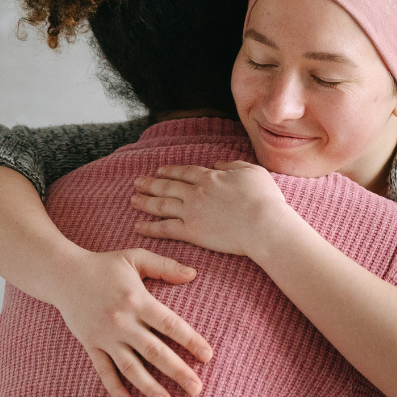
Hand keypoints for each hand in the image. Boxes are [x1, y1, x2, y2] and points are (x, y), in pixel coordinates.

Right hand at [50, 247, 213, 396]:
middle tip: (197, 389)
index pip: (170, 324)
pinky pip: (103, 370)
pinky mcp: (91, 345)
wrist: (62, 274)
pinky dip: (114, 388)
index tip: (208, 356)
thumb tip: (194, 274)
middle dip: (177, 371)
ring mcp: (105, 336)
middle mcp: (123, 322)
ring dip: (149, 387)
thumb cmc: (104, 265)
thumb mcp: (136, 257)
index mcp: (138, 300)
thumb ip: (166, 266)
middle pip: (154, 351)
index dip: (191, 341)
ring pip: (130, 366)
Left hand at [131, 161, 295, 258]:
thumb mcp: (253, 171)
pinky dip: (150, 227)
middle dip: (150, 183)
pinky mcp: (191, 232)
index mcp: (211, 177)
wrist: (263, 224)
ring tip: (133, 200)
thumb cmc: (264, 198)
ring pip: (161, 205)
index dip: (171, 171)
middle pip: (167, 186)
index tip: (160, 170)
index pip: (185, 172)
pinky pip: (165, 228)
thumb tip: (219, 163)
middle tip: (137, 182)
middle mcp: (196, 192)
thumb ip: (233, 165)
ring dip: (145, 202)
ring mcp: (191, 212)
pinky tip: (138, 226)